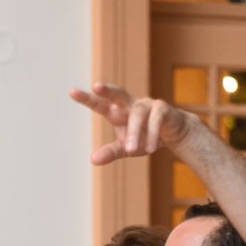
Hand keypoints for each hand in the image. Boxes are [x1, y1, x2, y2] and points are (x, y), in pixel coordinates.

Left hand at [69, 82, 192, 165]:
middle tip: (96, 86)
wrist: (173, 133)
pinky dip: (152, 134)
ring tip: (132, 150)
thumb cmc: (144, 138)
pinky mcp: (162, 108)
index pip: (100, 104)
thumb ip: (111, 152)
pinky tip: (150, 148)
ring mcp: (147, 104)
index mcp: (117, 112)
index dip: (86, 98)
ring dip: (134, 132)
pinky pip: (155, 120)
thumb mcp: (125, 148)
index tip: (71, 91)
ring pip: (136, 115)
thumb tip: (93, 160)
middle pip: (117, 94)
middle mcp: (130, 104)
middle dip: (107, 90)